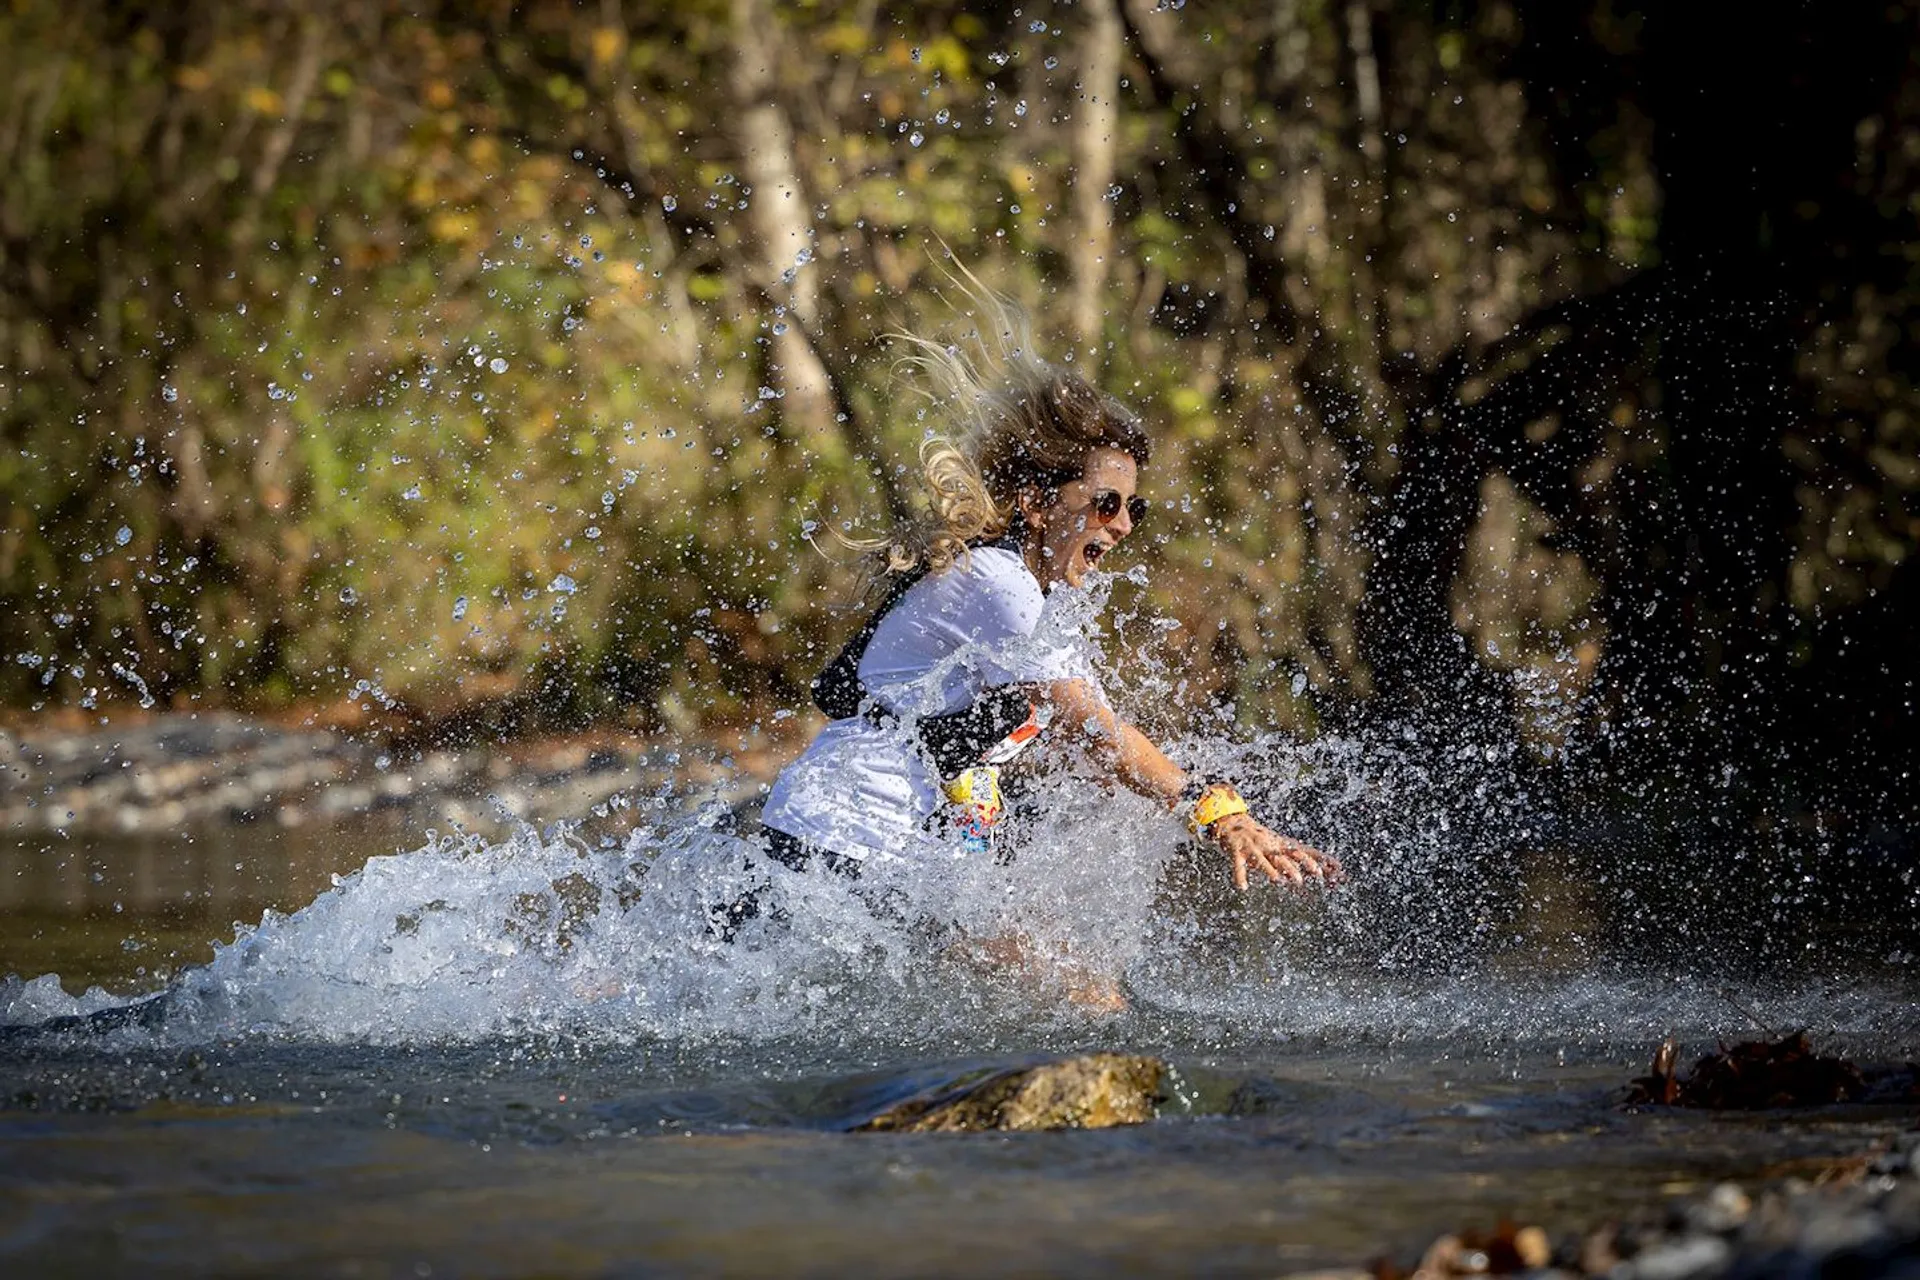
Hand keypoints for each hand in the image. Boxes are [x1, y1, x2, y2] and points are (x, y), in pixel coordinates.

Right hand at [1209, 812, 1342, 890]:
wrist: (1231, 821)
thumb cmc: (1260, 838)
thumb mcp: (1279, 845)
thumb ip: (1296, 858)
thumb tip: (1321, 872)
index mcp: (1281, 844)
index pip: (1305, 851)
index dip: (1321, 859)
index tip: (1338, 867)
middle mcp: (1270, 845)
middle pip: (1287, 854)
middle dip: (1300, 864)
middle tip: (1314, 875)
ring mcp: (1253, 847)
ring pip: (1263, 860)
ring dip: (1269, 869)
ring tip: (1277, 880)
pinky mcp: (1236, 851)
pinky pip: (1238, 865)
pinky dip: (1240, 875)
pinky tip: (1243, 887)